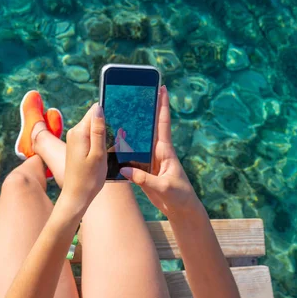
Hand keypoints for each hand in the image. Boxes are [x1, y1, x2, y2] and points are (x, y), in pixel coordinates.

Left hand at [61, 103, 106, 213]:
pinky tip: (105, 152)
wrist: (76, 196)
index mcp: (79, 132)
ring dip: (104, 134)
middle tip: (115, 141)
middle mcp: (74, 132)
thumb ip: (98, 130)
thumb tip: (99, 108)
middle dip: (106, 125)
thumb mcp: (98, 154)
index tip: (116, 125)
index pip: (95, 110)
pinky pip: (90, 136)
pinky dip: (99, 141)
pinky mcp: (77, 146)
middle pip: (94, 118)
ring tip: (111, 148)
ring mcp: (74, 139)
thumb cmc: (89, 178)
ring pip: (93, 128)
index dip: (107, 113)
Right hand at [120, 86, 199, 217]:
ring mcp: (150, 160)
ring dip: (133, 127)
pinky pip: (133, 155)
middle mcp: (158, 152)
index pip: (163, 123)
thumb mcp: (163, 187)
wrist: (181, 209)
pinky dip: (125, 147)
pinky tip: (115, 140)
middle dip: (146, 109)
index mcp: (165, 151)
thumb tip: (125, 169)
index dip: (162, 105)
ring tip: (122, 110)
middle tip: (138, 91)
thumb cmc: (178, 196)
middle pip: (150, 126)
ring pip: (140, 139)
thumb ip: (144, 179)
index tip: (162, 87)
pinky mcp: (144, 169)